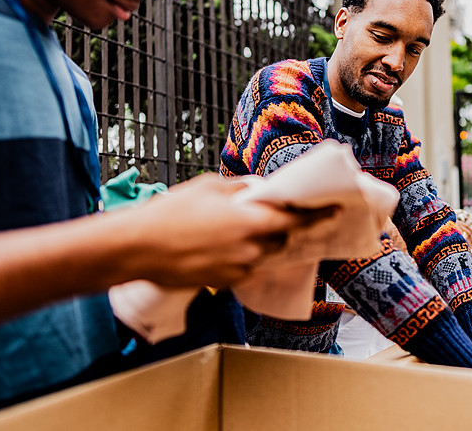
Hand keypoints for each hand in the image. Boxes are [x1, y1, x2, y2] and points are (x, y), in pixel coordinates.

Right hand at [118, 173, 330, 287]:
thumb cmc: (170, 212)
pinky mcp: (223, 284)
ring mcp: (238, 270)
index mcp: (251, 222)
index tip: (335, 210)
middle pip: (281, 239)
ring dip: (258, 242)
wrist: (136, 248)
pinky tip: (220, 245)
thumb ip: (240, 189)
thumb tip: (258, 191)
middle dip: (281, 228)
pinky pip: (244, 269)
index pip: (297, 221)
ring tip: (237, 229)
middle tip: (271, 215)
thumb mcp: (209, 186)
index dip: (318, 216)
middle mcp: (250, 249)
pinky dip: (242, 257)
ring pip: (262, 255)